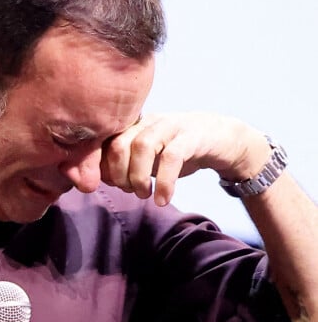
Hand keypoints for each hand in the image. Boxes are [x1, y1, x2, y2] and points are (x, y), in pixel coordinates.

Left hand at [101, 112, 270, 205]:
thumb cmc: (179, 152)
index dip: (101, 168)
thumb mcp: (148, 159)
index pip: (105, 143)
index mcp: (134, 126)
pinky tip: (163, 199)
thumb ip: (125, 165)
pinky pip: (171, 158)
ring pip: (142, 146)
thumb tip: (99, 179)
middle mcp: (149, 121)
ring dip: (137, 177)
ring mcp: (171, 125)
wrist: (223, 140)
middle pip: (119, 144)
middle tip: (129, 191)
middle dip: (118, 174)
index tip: (109, 186)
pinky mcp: (192, 136)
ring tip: (144, 195)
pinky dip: (163, 183)